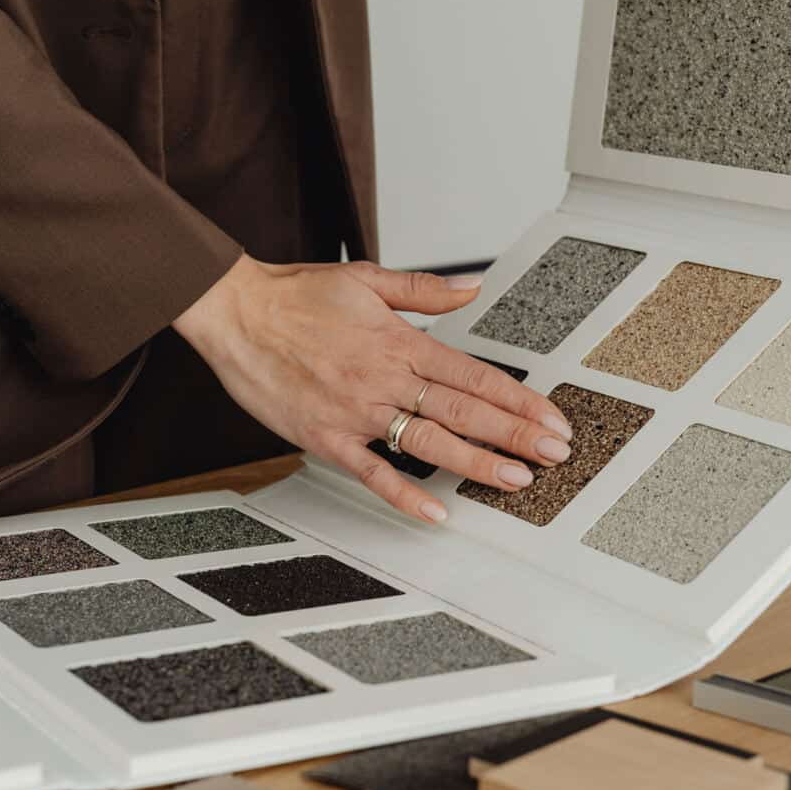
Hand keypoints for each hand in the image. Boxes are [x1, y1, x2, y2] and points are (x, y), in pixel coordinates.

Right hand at [173, 255, 572, 523]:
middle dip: (516, 434)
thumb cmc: (295, 296)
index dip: (520, 399)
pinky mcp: (326, 438)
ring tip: (517, 479)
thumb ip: (425, 291)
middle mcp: (384, 378)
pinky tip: (436, 511)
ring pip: (429, 442)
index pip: (475, 376)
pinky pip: (371, 472)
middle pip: (464, 411)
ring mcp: (356, 411)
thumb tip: (473, 288)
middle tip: (556, 453)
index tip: (551, 417)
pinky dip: (404, 494)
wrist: (235, 313)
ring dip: (477, 463)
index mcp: (399, 342)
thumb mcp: (366, 278)